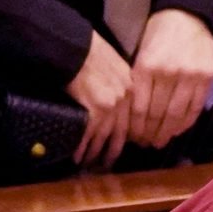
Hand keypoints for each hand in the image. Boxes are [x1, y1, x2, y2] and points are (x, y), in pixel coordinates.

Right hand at [64, 34, 133, 166]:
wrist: (76, 47)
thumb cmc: (93, 51)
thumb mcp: (117, 66)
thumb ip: (122, 84)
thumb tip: (117, 98)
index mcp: (134, 88)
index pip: (136, 118)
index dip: (132, 135)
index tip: (128, 146)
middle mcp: (126, 101)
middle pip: (122, 132)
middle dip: (114, 150)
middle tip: (109, 163)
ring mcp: (110, 107)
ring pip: (104, 136)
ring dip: (96, 152)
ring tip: (91, 164)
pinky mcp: (93, 111)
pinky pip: (88, 135)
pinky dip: (82, 147)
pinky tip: (78, 156)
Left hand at [126, 10, 212, 152]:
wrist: (188, 16)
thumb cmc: (157, 33)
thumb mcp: (139, 52)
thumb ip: (137, 79)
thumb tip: (130, 111)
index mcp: (146, 66)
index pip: (140, 107)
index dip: (136, 126)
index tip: (133, 137)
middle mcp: (167, 73)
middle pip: (157, 114)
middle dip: (150, 133)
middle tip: (146, 144)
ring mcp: (189, 76)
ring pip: (176, 114)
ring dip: (167, 132)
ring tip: (161, 141)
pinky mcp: (206, 78)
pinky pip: (195, 107)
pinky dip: (186, 122)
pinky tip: (178, 130)